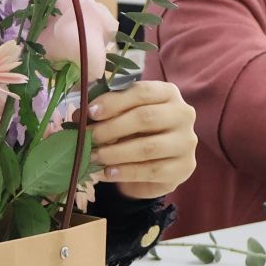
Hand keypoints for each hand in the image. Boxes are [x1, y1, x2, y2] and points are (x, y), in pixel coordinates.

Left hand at [84, 78, 197, 199]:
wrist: (154, 166)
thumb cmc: (135, 132)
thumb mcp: (120, 116)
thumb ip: (103, 111)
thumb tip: (78, 115)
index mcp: (168, 93)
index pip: (142, 92)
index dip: (114, 101)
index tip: (90, 112)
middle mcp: (183, 114)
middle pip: (146, 118)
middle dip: (111, 128)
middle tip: (89, 137)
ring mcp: (186, 142)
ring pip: (148, 147)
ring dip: (115, 153)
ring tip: (93, 157)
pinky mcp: (184, 168)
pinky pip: (152, 171)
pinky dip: (126, 172)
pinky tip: (108, 173)